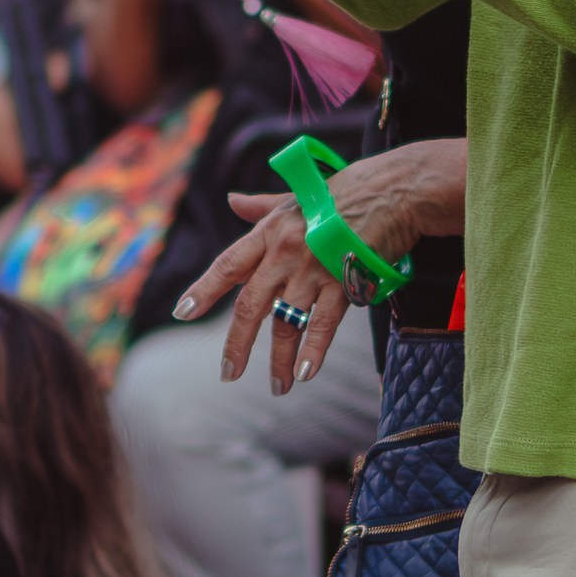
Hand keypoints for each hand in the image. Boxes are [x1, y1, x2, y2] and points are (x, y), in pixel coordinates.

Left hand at [175, 145, 460, 389]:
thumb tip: (232, 201)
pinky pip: (323, 323)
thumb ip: (262, 206)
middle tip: (228, 374)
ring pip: (286, 322)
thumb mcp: (297, 196)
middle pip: (250, 305)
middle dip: (237, 345)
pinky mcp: (344, 280)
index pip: (228, 265)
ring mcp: (313, 267)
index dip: (203, 290)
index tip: (181, 313)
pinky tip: (305, 373)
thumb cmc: (346, 192)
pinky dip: (313, 350)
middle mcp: (284, 251)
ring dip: (279, 359)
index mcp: (269, 231)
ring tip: (278, 386)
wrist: (394, 190)